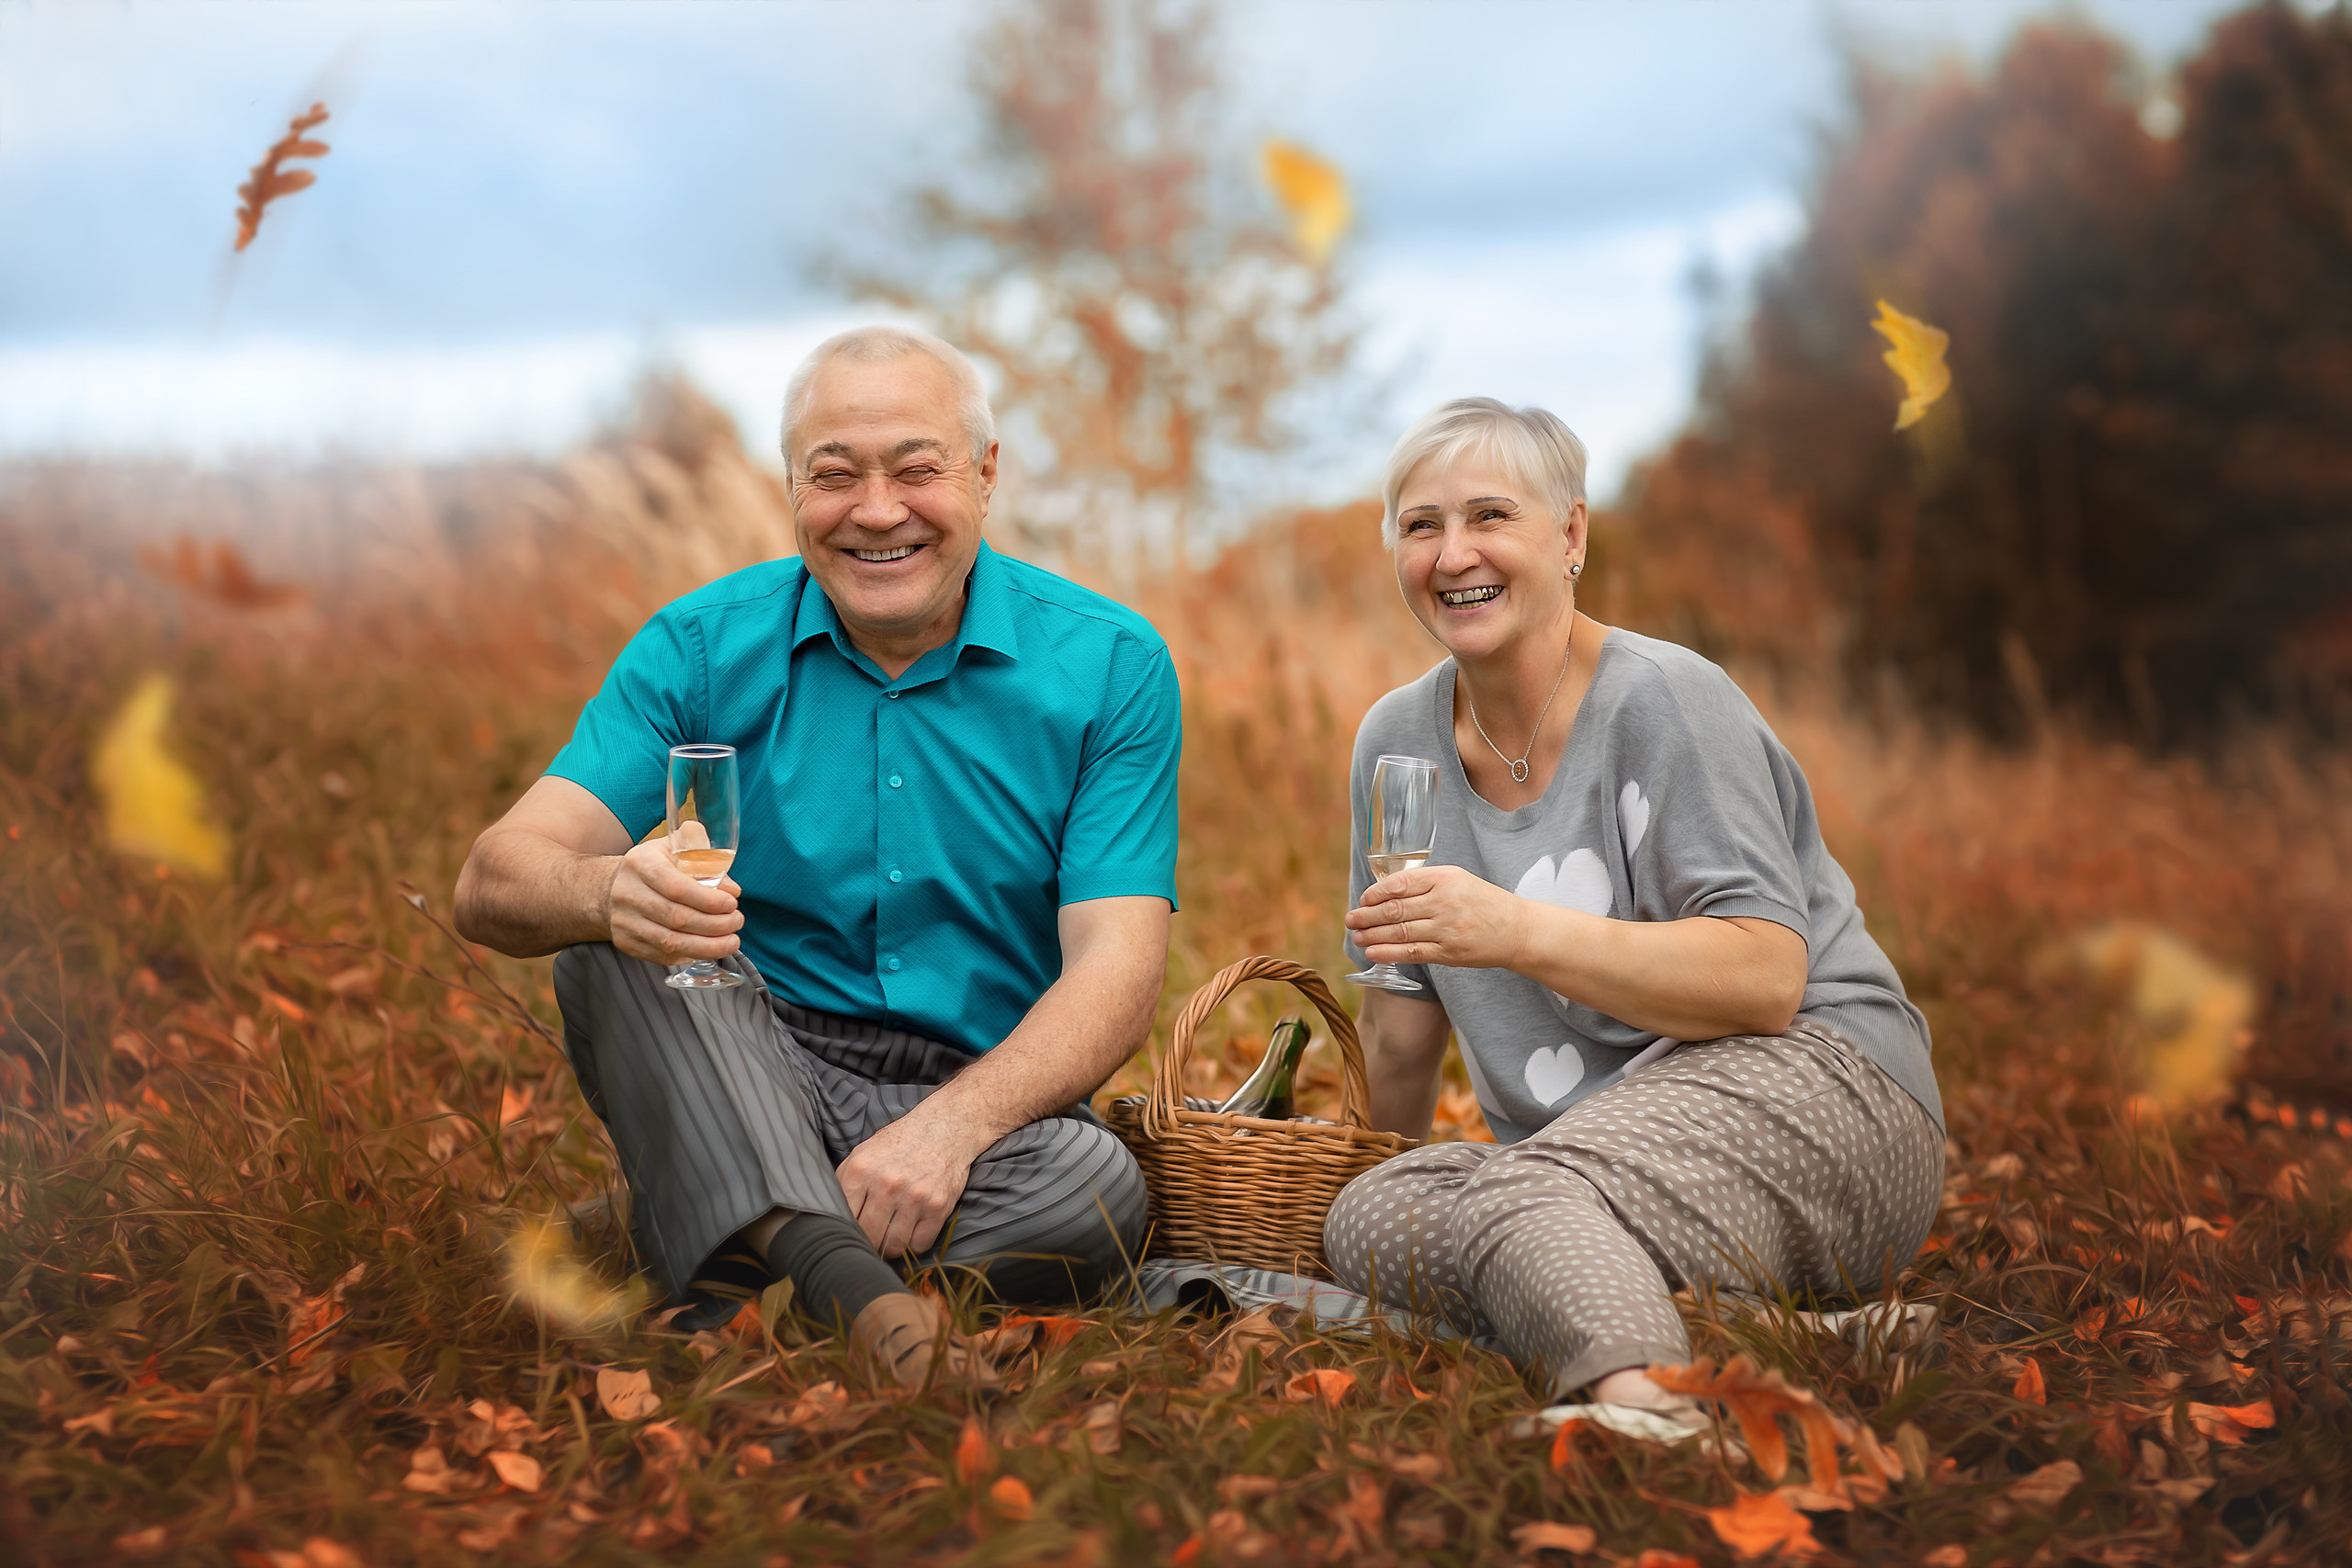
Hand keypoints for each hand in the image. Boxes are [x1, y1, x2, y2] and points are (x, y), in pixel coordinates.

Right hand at [605, 838, 743, 965]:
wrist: (614, 885)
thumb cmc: (653, 865)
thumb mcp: (675, 845)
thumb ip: (706, 856)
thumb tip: (730, 888)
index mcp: (641, 863)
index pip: (677, 887)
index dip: (709, 900)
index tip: (731, 903)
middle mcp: (627, 893)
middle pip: (676, 917)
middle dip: (715, 924)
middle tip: (737, 921)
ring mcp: (623, 921)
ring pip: (670, 942)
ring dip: (708, 946)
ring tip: (731, 941)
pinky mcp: (626, 943)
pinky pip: (663, 956)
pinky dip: (690, 954)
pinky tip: (708, 948)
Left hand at [835, 1111, 988, 1257]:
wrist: (944, 1127)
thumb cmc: (900, 1143)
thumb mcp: (863, 1153)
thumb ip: (844, 1182)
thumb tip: (830, 1214)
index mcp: (861, 1170)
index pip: (844, 1219)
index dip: (848, 1230)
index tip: (854, 1231)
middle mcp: (887, 1183)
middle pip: (868, 1237)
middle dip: (870, 1242)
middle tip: (874, 1237)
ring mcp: (914, 1196)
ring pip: (894, 1246)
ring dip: (892, 1245)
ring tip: (893, 1234)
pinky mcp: (938, 1205)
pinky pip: (920, 1244)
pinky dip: (915, 1243)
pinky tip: (913, 1229)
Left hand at [1345, 863, 1527, 970]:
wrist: (1516, 929)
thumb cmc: (1482, 902)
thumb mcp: (1457, 879)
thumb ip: (1426, 883)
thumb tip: (1386, 892)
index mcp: (1444, 878)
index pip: (1400, 883)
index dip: (1375, 893)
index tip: (1363, 899)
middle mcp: (1444, 902)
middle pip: (1395, 909)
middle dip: (1366, 916)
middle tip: (1350, 920)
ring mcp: (1446, 928)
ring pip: (1400, 932)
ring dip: (1372, 936)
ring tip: (1356, 937)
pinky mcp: (1448, 952)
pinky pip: (1412, 953)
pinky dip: (1388, 953)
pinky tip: (1372, 952)